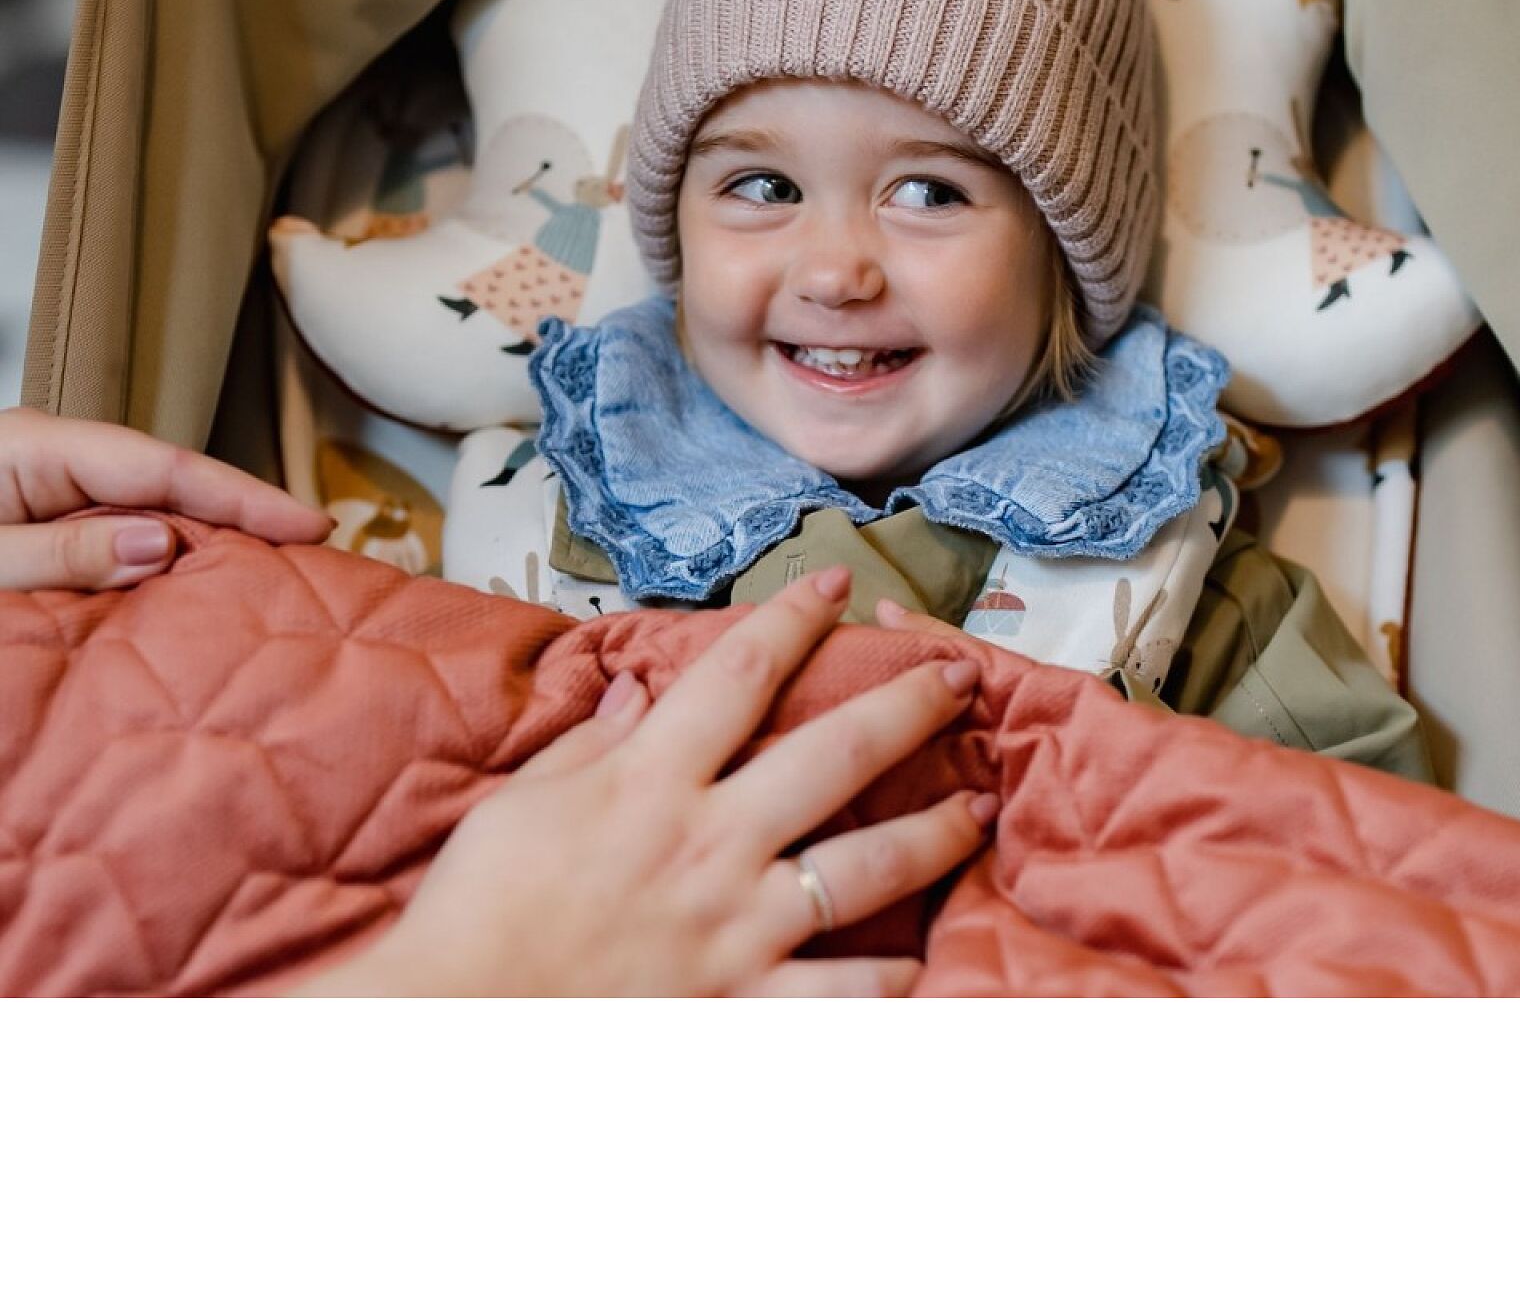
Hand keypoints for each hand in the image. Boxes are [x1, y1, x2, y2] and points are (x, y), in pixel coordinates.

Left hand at [0, 406, 332, 592]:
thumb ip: (61, 554)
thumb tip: (159, 544)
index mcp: (38, 446)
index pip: (165, 466)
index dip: (243, 496)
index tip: (310, 525)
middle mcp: (55, 459)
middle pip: (169, 482)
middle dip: (240, 516)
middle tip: (313, 553)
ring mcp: (50, 490)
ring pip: (149, 511)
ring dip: (203, 544)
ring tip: (273, 570)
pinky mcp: (46, 525)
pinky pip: (119, 539)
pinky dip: (161, 563)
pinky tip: (198, 585)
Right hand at [303, 566, 994, 996]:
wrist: (455, 1022)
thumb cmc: (479, 908)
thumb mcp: (522, 801)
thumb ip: (593, 743)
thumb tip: (639, 688)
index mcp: (651, 779)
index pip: (740, 673)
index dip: (795, 619)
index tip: (838, 586)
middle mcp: (709, 843)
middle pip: (835, 754)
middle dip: (909, 706)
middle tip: (961, 675)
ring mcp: (735, 928)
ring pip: (865, 868)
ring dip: (932, 832)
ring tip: (976, 807)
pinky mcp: (739, 1004)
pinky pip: (837, 992)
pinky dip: (885, 979)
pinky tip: (919, 962)